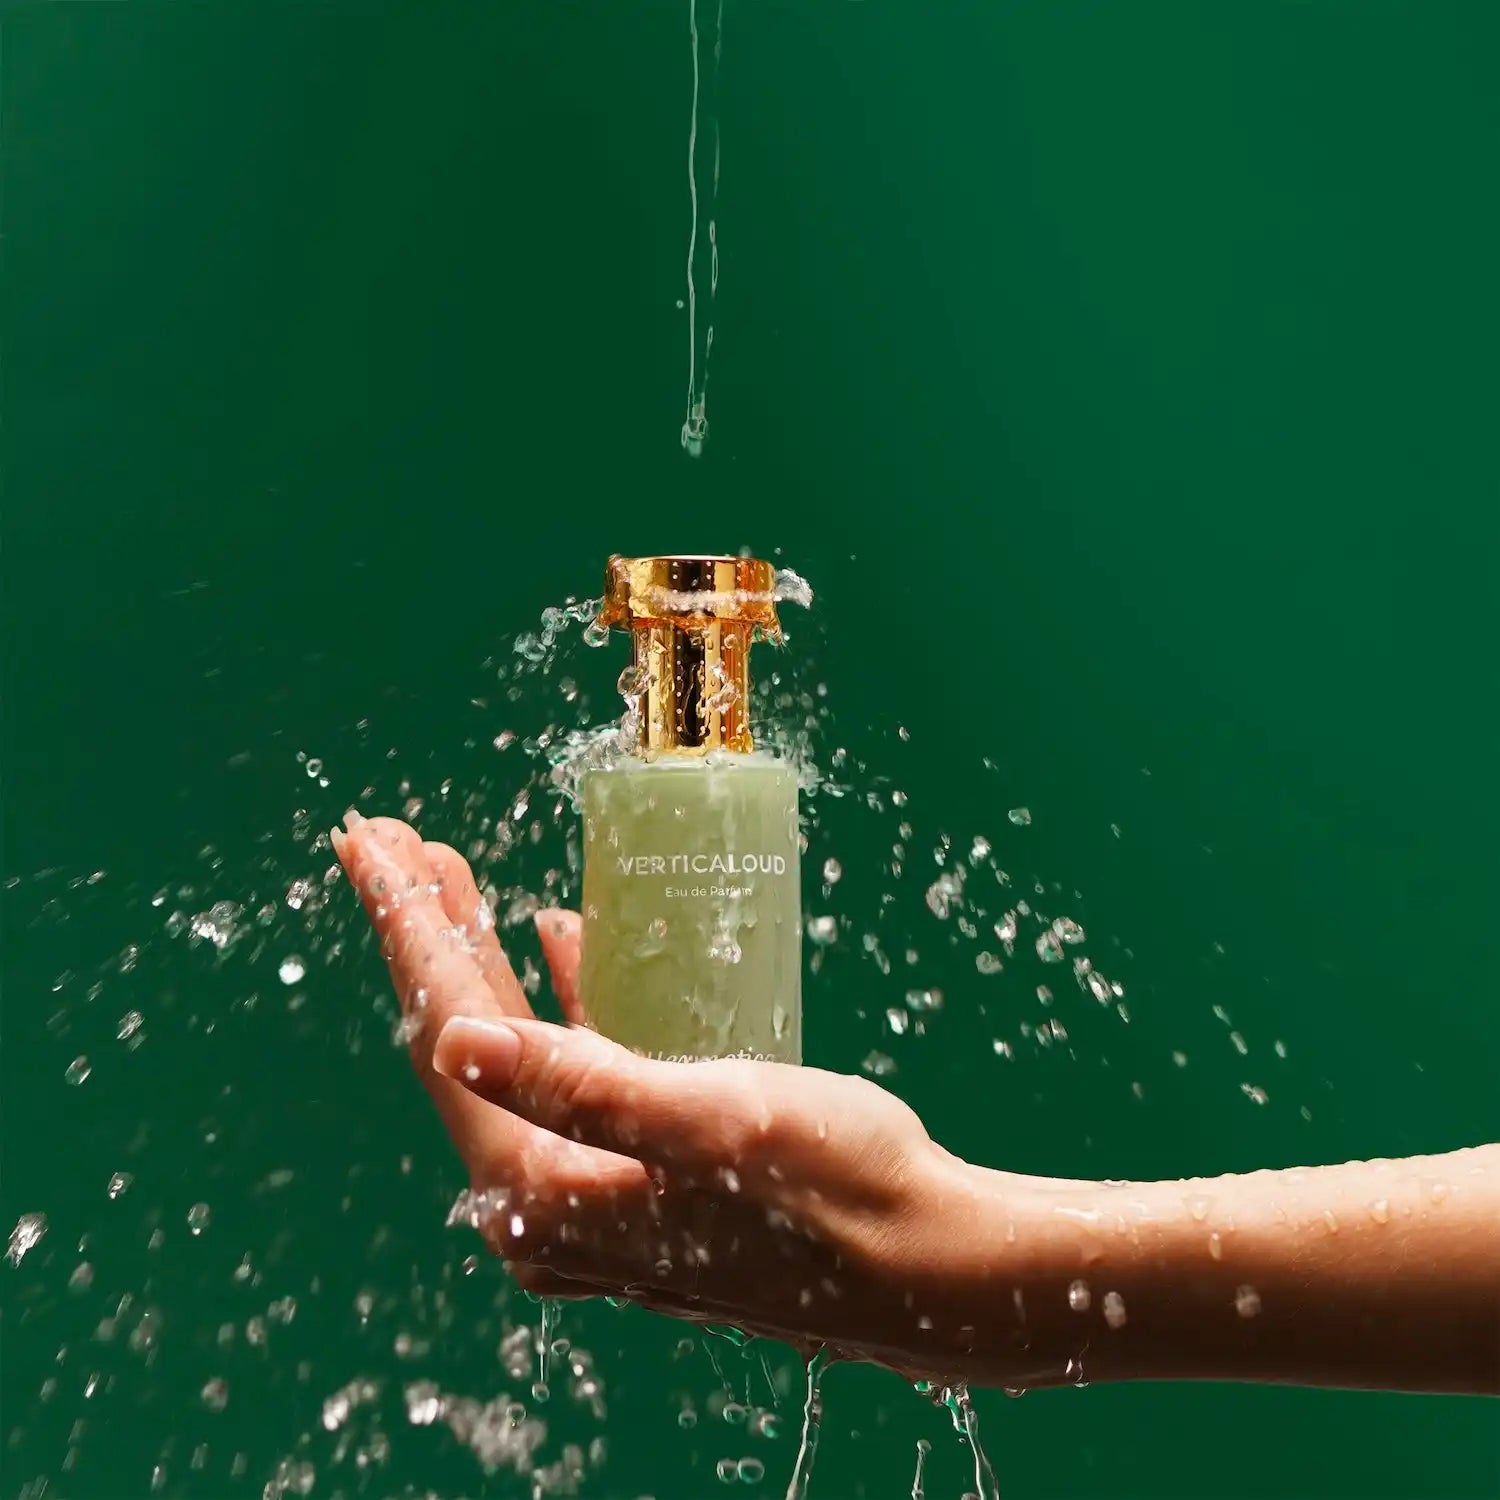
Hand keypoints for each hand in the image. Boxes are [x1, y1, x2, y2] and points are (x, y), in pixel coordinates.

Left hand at [332, 814, 1035, 1379]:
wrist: (927, 1263)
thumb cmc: (834, 1191)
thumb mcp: (709, 1126)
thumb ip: (581, 1087)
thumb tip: (460, 1042)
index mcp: (545, 1196)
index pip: (446, 1037)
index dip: (408, 929)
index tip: (373, 843)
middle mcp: (549, 1207)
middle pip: (461, 1041)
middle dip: (428, 933)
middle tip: (395, 839)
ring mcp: (591, 1194)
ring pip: (510, 1052)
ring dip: (482, 956)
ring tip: (454, 874)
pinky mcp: (635, 1177)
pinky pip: (570, 1072)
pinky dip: (557, 1000)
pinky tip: (555, 941)